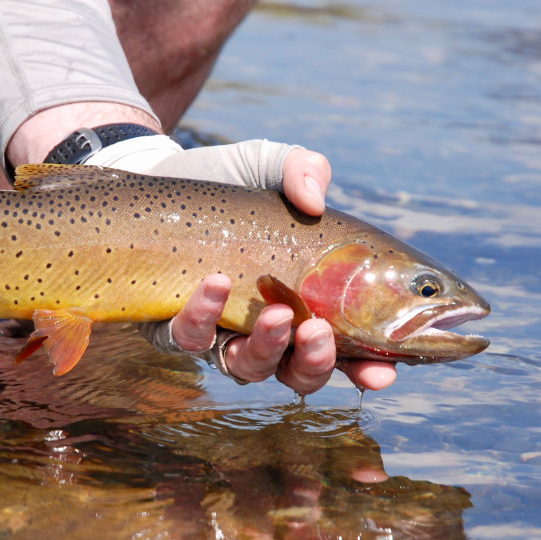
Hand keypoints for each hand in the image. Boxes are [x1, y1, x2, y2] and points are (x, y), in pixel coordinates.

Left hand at [95, 138, 397, 393]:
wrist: (156, 179)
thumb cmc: (225, 184)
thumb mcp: (269, 165)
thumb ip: (301, 169)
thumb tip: (315, 198)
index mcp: (303, 303)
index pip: (342, 350)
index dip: (365, 367)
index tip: (384, 371)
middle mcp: (263, 330)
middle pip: (296, 373)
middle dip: (315, 364)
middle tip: (320, 334)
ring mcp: (217, 333)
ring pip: (245, 367)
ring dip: (266, 348)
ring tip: (277, 313)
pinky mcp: (170, 326)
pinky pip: (187, 338)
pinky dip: (204, 315)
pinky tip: (215, 282)